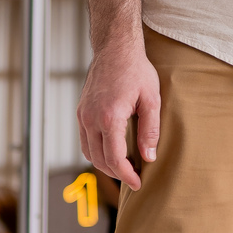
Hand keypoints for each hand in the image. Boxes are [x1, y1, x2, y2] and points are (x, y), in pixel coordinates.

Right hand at [77, 34, 160, 191]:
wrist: (115, 49)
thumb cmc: (136, 71)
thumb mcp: (152, 100)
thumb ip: (150, 130)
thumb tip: (148, 156)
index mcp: (109, 117)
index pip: (114, 158)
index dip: (127, 175)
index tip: (138, 183)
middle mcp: (91, 118)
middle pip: (99, 160)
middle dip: (117, 174)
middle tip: (134, 179)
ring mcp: (83, 115)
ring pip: (88, 153)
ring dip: (105, 165)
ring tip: (124, 169)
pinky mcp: (81, 111)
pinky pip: (85, 140)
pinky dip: (96, 152)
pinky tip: (112, 152)